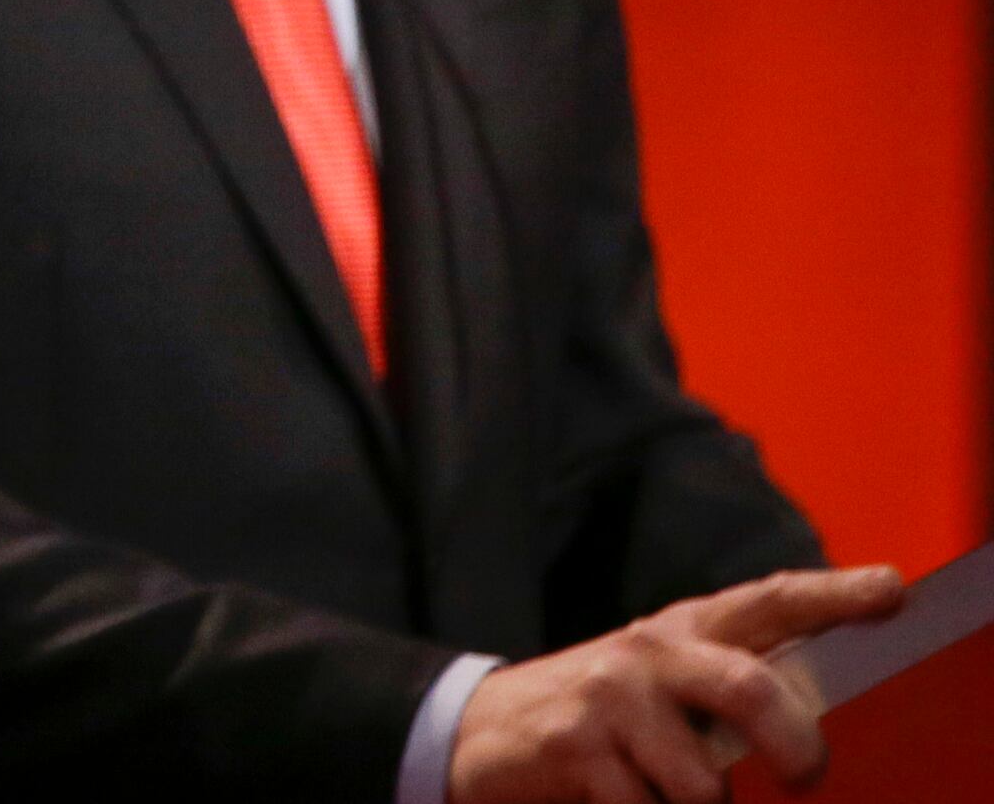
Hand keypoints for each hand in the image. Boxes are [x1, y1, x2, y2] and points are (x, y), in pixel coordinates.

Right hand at [449, 566, 901, 802]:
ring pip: (703, 780)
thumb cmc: (599, 713)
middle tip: (805, 777)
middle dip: (795, 744)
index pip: (768, 601)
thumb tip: (808, 733)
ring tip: (664, 791)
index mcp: (682, 629)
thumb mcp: (659, 680)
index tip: (891, 589)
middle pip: (750, 688)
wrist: (480, 726)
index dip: (832, 594)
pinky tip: (618, 796)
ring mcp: (610, 697)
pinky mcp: (575, 745)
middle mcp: (649, 652)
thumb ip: (723, 686)